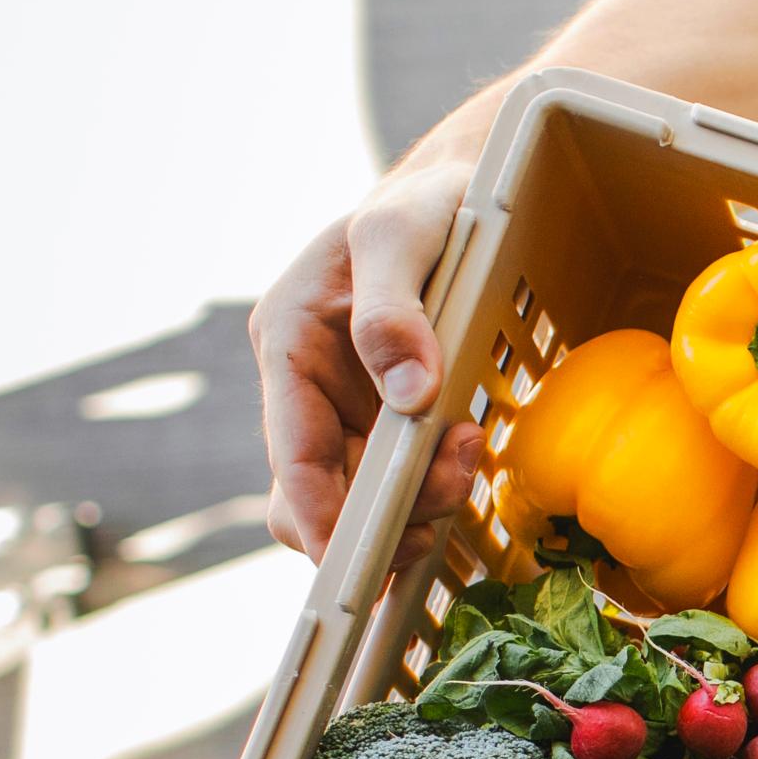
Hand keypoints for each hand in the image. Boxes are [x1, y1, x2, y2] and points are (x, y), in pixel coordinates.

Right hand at [251, 159, 485, 558]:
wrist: (451, 195)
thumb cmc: (422, 205)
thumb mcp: (400, 235)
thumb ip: (390, 310)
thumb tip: (408, 394)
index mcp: (288, 340)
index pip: (291, 456)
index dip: (320, 519)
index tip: (358, 563)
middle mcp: (304, 386)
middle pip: (318, 496)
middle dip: (383, 515)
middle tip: (456, 477)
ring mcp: (342, 407)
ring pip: (360, 499)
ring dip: (417, 502)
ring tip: (470, 452)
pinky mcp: (381, 419)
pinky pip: (394, 480)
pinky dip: (429, 486)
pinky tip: (466, 457)